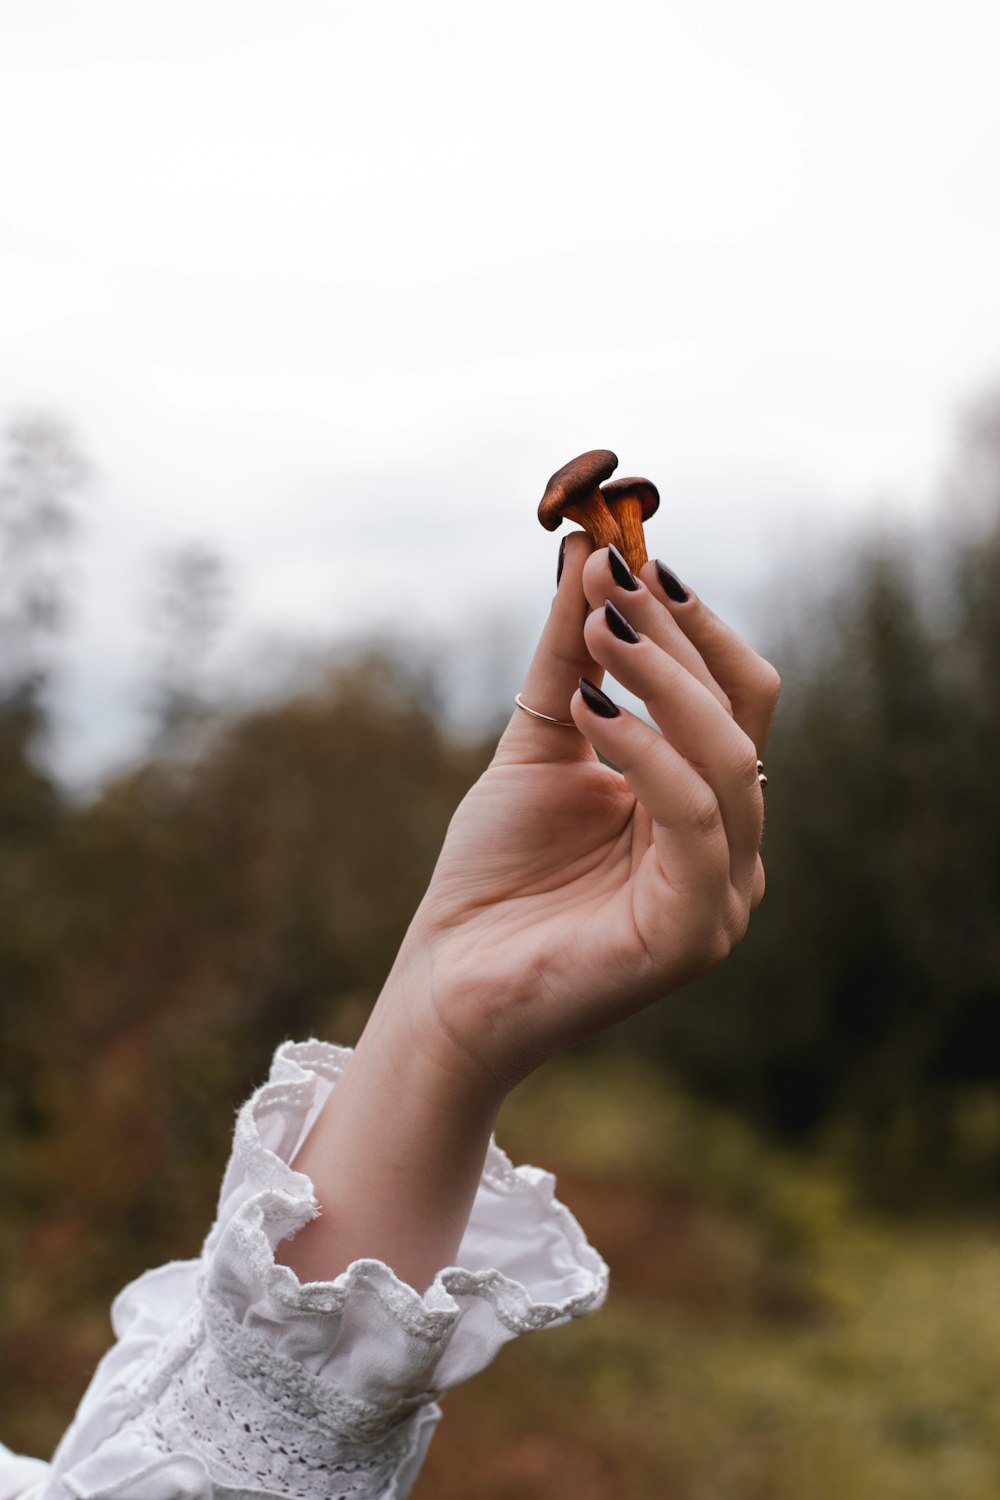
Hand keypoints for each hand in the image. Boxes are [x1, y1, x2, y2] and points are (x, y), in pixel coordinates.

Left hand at [282, 532, 778, 1288]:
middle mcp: (729, 845)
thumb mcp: (537, 746)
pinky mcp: (695, 932)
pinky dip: (648, 754)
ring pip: (729, 759)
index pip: (734, 695)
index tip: (631, 558)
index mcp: (704, 803)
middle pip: (741, 715)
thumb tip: (585, 551)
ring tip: (595, 632)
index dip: (693, 623)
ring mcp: (722, 893)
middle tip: (609, 579)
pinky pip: (695, 821)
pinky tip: (591, 714)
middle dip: (675, 636)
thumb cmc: (495, 874)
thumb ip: (568, 660)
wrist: (449, 982)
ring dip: (662, 682)